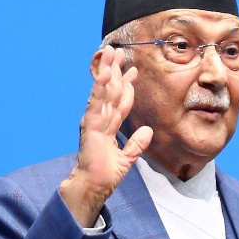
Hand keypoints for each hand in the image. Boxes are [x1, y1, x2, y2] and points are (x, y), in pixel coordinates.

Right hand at [59, 47, 152, 226]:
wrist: (95, 185)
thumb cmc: (107, 174)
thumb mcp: (128, 158)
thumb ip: (137, 144)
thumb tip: (148, 130)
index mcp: (109, 127)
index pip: (120, 102)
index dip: (127, 86)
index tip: (134, 71)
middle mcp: (101, 120)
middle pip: (110, 91)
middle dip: (116, 72)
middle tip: (120, 53)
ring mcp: (94, 121)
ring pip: (103, 92)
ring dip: (108, 72)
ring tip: (111, 55)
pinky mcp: (90, 125)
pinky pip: (97, 103)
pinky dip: (100, 88)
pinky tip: (105, 74)